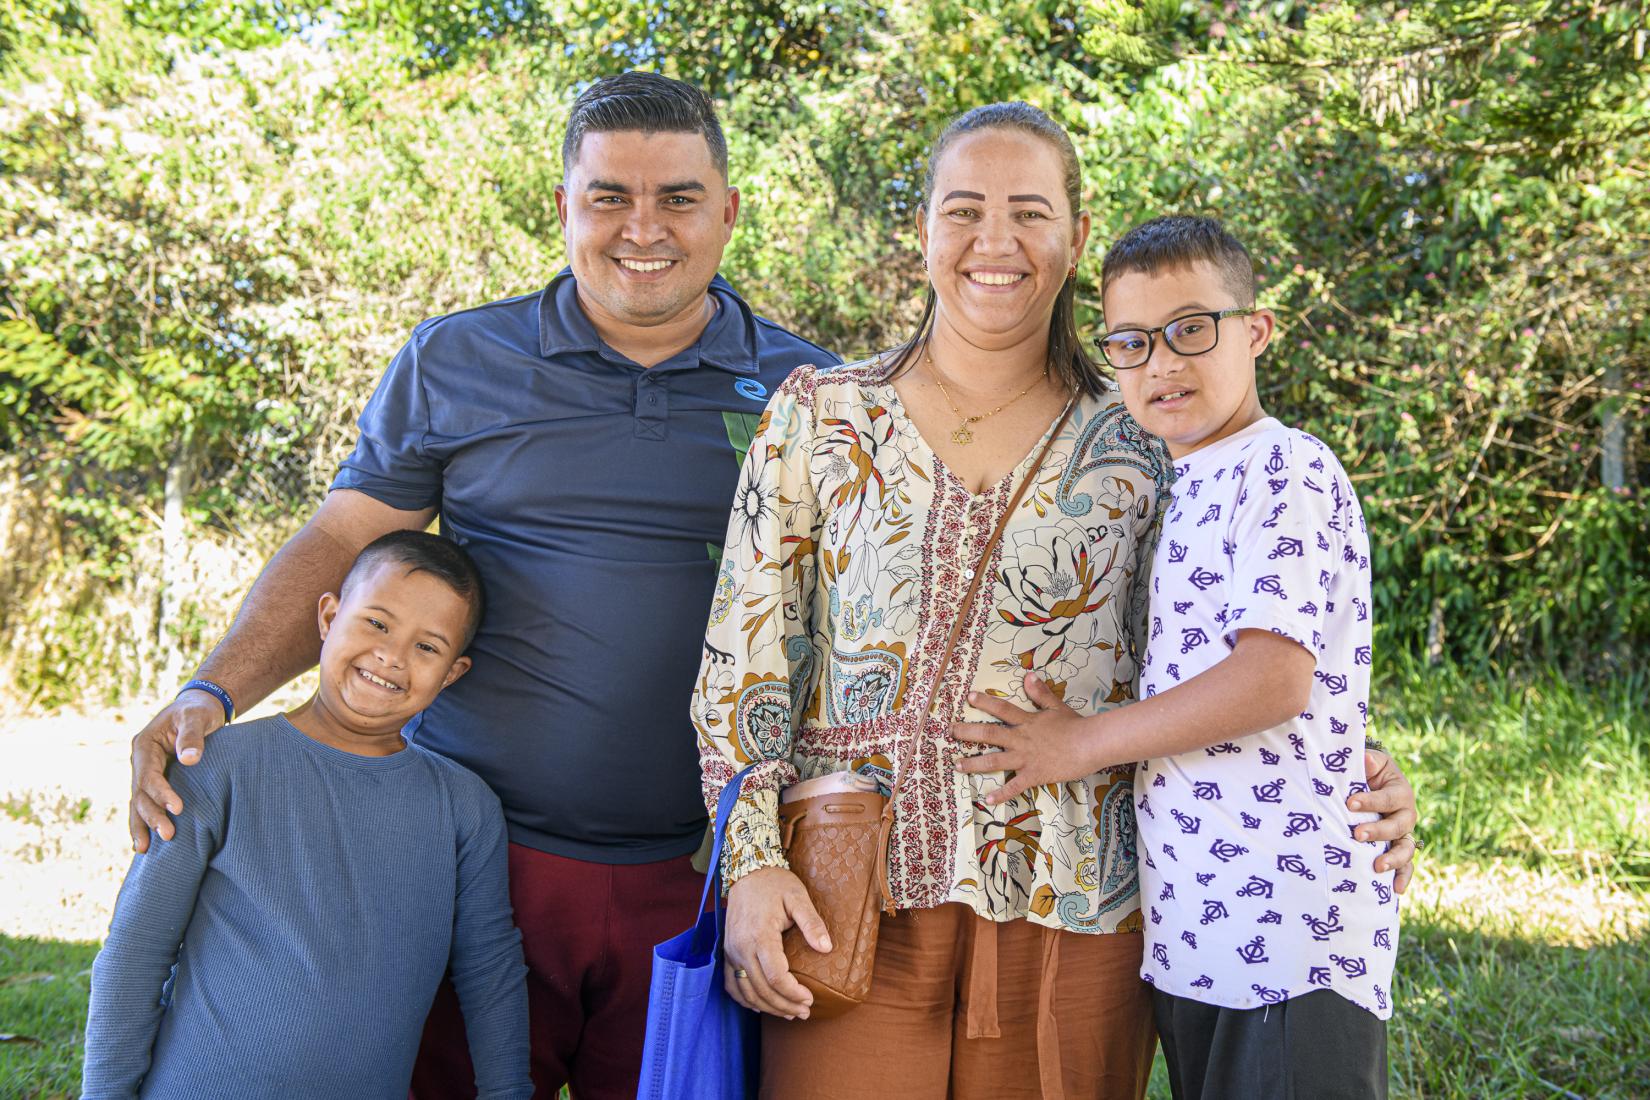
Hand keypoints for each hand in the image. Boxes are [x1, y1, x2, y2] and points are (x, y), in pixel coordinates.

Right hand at [128, 691, 226, 851]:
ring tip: (145, 849)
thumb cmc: (198, 711)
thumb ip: (192, 735)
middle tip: (168, 835)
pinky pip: (147, 804)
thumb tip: (189, 759)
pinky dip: (145, 822)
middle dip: (151, 816)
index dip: (161, 793)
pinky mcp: (156, 781)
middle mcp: (141, 762)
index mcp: (144, 746)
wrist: (199, 708)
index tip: (177, 809)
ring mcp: (146, 773)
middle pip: (140, 794)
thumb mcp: (196, 716)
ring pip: (138, 803)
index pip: (148, 776)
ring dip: (142, 825)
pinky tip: (144, 843)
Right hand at [724, 866, 830, 1018]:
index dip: (793, 993)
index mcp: (760, 935)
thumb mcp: (798, 897)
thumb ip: (812, 923)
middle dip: (785, 1005)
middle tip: (805, 1012)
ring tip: (789, 1013)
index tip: (811, 999)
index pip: (776, 976)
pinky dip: (746, 1000)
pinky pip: (732, 984)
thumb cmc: (775, 884)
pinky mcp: (727, 951)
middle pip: (762, 989)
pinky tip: (761, 1006)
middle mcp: (741, 947)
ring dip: (768, 1007)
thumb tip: (827, 948)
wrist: (747, 872)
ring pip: (746, 991)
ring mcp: (731, 951)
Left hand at [953, 673, 1102, 805]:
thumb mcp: (1056, 706)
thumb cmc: (1075, 726)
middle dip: (967, 732)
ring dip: (974, 763)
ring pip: (994, 760)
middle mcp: (1021, 739)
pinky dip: (1001, 794)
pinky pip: (1014, 786)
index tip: (969, 697)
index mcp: (1027, 722)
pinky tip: (987, 799)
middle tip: (950, 731)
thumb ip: (1041, 693)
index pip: (1001, 708)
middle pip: (989, 734)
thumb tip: (1028, 676)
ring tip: (957, 765)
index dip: (985, 702)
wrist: (1090, 745)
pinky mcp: (1034, 775)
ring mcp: (1025, 758)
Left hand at [1348, 749, 1418, 893]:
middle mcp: (1406, 814)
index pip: (1388, 798)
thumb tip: (1365, 759)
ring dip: (1393, 859)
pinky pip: (1406, 866)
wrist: (1372, 783)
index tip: (1350, 803)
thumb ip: (1367, 762)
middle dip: (1378, 831)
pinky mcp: (1397, 848)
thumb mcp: (1369, 763)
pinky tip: (1395, 890)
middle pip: (1398, 826)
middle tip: (1357, 835)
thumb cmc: (1367, 772)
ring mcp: (1403, 834)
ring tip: (1377, 867)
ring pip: (1405, 848)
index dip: (1370, 801)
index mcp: (1400, 791)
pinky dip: (1403, 877)